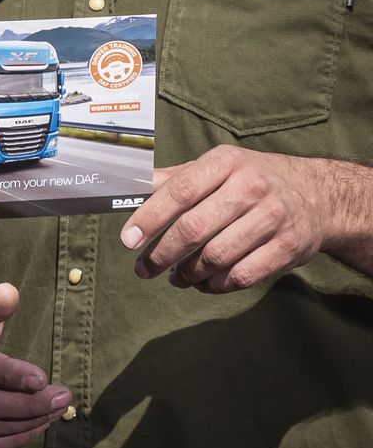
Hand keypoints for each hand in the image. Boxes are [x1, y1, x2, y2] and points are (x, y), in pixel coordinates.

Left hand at [121, 145, 324, 292]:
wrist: (318, 194)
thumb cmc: (252, 180)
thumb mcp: (217, 167)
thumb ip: (175, 179)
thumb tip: (130, 188)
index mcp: (227, 162)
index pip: (180, 191)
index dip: (150, 217)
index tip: (128, 239)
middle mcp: (252, 187)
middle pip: (195, 228)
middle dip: (162, 254)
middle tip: (143, 268)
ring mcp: (273, 218)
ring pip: (216, 256)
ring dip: (187, 273)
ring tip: (174, 276)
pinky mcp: (288, 247)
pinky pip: (242, 276)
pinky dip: (215, 285)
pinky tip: (202, 283)